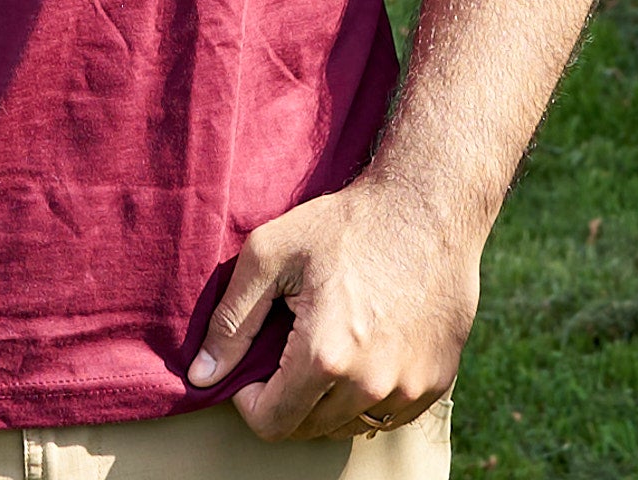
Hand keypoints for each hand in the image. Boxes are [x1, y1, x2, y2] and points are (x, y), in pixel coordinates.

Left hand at [187, 178, 479, 440]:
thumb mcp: (270, 254)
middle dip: (287, 396)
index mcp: (325, 356)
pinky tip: (363, 348)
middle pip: (308, 429)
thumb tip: (201, 376)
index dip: (250, 398)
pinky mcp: (435, 384)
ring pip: (347, 426)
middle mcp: (371, 385)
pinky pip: (387, 416)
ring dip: (327, 399)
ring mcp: (409, 389)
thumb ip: (230, 321)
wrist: (426, 208)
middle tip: (289, 345)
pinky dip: (366, 395)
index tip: (255, 364)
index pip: (272, 423)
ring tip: (327, 343)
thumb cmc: (344, 224)